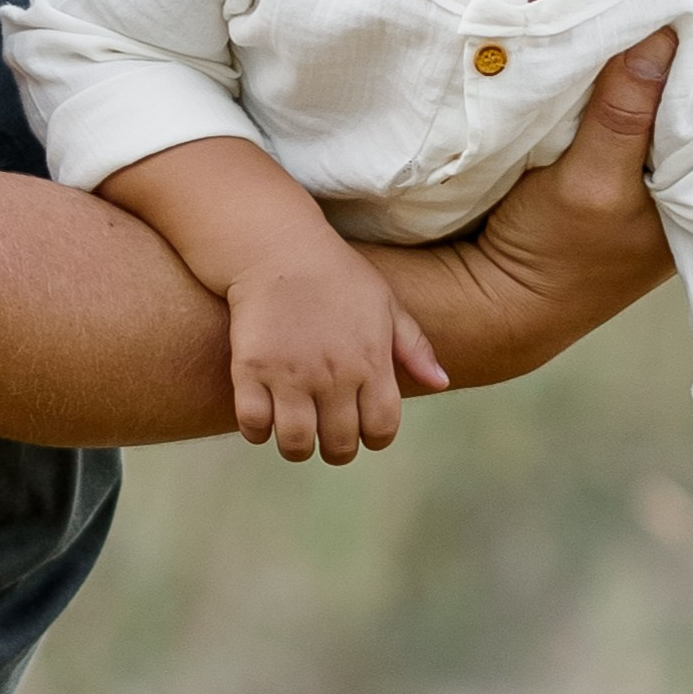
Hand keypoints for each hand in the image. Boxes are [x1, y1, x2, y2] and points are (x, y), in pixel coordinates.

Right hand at [227, 245, 447, 463]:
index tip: (361, 428)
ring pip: (296, 443)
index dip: (374, 438)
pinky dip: (258, 430)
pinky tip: (263, 415)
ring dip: (296, 447)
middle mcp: (333, 374)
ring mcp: (290, 374)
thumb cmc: (336, 274)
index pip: (381, 429)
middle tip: (326, 434)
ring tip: (294, 431)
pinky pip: (254, 423)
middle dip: (336, 447)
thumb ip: (414, 346)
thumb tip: (440, 382)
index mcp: (371, 361)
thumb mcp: (385, 303)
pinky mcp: (251, 368)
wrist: (278, 245)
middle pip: (339, 444)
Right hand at [365, 31, 678, 387]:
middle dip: (682, 59)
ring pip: (653, 103)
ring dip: (642, 67)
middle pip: (689, 104)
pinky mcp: (603, 165)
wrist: (491, 296)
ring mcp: (643, 179)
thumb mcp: (591, 184)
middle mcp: (680, 188)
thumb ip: (623, 116)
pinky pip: (619, 110)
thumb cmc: (552, 255)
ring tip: (647, 5)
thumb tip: (663, 34)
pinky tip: (608, 48)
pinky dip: (613, 83)